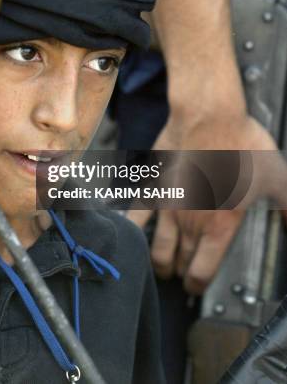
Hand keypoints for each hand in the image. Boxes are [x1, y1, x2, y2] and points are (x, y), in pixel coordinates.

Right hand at [128, 111, 283, 293]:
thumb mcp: (275, 176)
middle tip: (184, 274)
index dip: (198, 285)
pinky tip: (131, 234)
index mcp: (220, 225)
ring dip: (160, 262)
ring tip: (163, 265)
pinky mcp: (154, 187)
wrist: (209, 116)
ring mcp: (168, 205)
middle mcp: (191, 221)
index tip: (197, 286)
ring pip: (157, 248)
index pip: (201, 271)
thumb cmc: (239, 142)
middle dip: (183, 274)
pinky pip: (136, 216)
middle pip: (180, 263)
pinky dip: (132, 230)